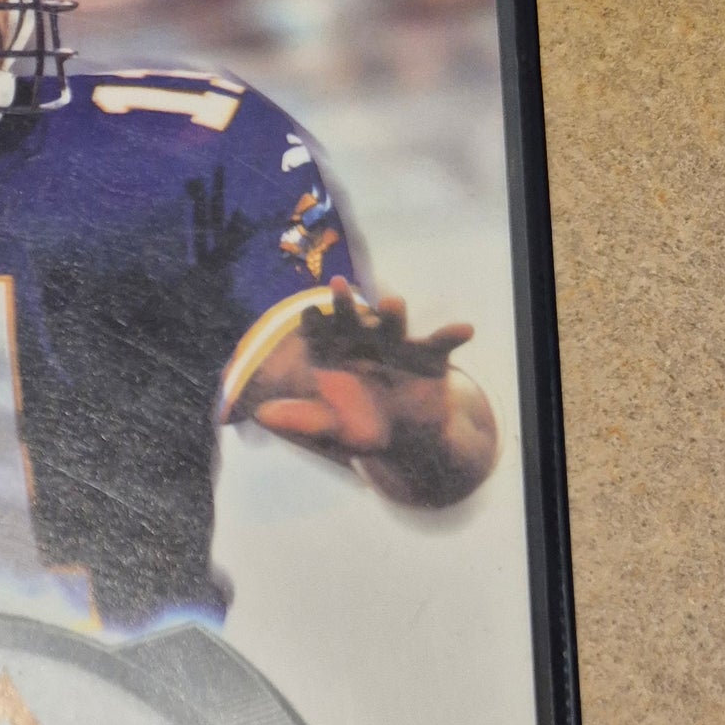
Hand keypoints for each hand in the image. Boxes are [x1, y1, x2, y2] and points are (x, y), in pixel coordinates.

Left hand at [242, 276, 496, 507]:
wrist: (407, 439)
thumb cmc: (363, 428)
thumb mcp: (331, 428)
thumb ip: (300, 420)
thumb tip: (260, 414)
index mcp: (338, 356)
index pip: (321, 337)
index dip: (314, 326)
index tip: (307, 314)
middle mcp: (366, 343)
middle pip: (354, 322)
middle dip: (346, 305)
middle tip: (337, 285)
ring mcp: (399, 346)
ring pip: (394, 326)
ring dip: (393, 314)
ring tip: (392, 302)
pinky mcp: (430, 357)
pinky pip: (442, 343)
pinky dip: (452, 335)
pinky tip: (465, 329)